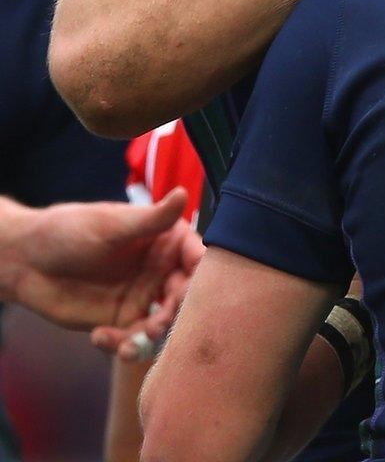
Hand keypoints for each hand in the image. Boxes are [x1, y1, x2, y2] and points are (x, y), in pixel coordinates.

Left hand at [0, 190, 196, 337]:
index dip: (204, 277)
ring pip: (166, 322)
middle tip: (157, 325)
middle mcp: (162, 270)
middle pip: (188, 296)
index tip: (195, 293)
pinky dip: (124, 345)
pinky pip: (135, 340)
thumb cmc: (67, 231)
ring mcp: (144, 297)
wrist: (25, 261)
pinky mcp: (123, 320)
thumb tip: (182, 193)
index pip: (198, 259)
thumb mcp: (110, 225)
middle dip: (178, 313)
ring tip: (132, 342)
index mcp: (167, 241)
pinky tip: (99, 337)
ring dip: (155, 336)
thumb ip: (150, 220)